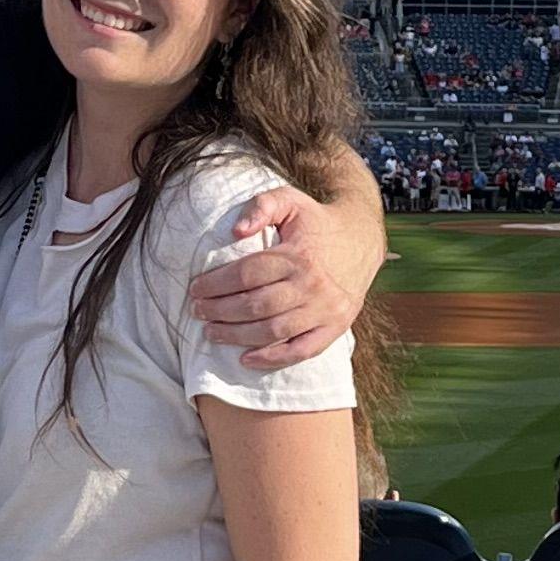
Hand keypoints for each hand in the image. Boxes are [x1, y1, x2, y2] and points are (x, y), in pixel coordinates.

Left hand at [187, 183, 360, 370]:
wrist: (363, 238)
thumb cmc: (316, 221)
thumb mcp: (290, 200)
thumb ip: (261, 206)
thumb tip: (236, 231)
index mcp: (298, 255)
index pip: (247, 274)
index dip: (216, 284)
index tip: (196, 289)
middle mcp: (312, 285)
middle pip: (256, 305)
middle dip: (220, 311)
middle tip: (198, 312)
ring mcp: (326, 310)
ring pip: (273, 331)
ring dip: (237, 335)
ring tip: (212, 333)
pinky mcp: (336, 327)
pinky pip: (301, 351)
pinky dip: (273, 359)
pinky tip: (246, 359)